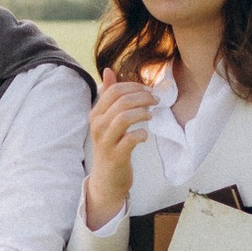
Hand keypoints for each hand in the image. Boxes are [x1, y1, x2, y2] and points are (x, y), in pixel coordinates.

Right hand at [86, 72, 159, 227]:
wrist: (107, 179)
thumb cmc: (111, 146)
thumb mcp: (107, 120)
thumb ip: (108, 96)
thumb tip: (108, 70)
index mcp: (95, 114)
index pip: (113, 90)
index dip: (134, 87)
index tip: (148, 91)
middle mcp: (97, 126)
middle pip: (120, 101)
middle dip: (142, 97)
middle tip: (156, 101)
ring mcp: (105, 141)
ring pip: (123, 118)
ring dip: (142, 113)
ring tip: (151, 116)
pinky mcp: (115, 156)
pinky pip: (130, 139)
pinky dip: (141, 134)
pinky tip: (145, 135)